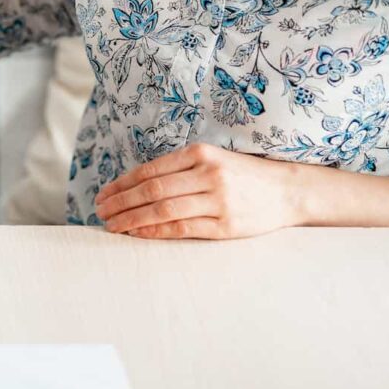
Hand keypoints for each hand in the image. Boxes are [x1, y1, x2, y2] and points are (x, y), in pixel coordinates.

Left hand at [94, 143, 299, 238]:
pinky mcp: (227, 225)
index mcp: (200, 153)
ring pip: (163, 209)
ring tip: (113, 226)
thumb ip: (178, 168)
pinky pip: (183, 229)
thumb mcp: (212, 159)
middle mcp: (208, 174)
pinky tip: (138, 235)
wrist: (287, 190)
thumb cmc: (241, 175)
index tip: (103, 195)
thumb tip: (133, 184)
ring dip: (132, 219)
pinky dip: (156, 232)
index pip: (150, 170)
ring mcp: (218, 200)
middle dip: (121, 202)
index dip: (122, 184)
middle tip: (100, 212)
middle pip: (152, 190)